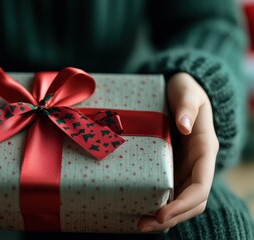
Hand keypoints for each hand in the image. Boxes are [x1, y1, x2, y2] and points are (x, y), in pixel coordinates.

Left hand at [138, 72, 218, 231]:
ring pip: (179, 201)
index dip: (183, 204)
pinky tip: (136, 208)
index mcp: (205, 150)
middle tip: (142, 226)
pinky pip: (166, 190)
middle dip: (170, 218)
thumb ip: (187, 105)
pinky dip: (155, 203)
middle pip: (191, 202)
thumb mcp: (188, 91)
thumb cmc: (185, 90)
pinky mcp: (169, 167)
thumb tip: (184, 125)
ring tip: (137, 225)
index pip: (200, 187)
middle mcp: (196, 164)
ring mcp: (183, 167)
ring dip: (161, 217)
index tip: (161, 214)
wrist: (179, 90)